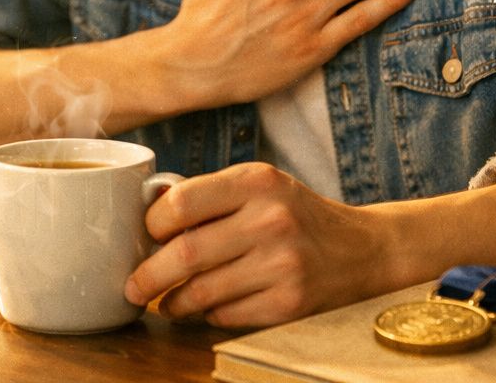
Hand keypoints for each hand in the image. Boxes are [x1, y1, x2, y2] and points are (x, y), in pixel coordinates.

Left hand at [124, 162, 385, 326]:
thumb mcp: (259, 185)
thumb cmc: (294, 214)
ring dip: (175, 302)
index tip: (146, 236)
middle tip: (133, 287)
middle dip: (149, 276)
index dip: (153, 224)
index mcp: (257, 181)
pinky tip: (208, 308)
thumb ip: (209, 194)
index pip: (181, 202)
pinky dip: (209, 315)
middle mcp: (271, 219)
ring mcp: (283, 263)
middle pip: (186, 253)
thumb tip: (145, 210)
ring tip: (167, 302)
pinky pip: (227, 315)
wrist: (362, 249)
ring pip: (202, 292)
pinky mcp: (290, 303)